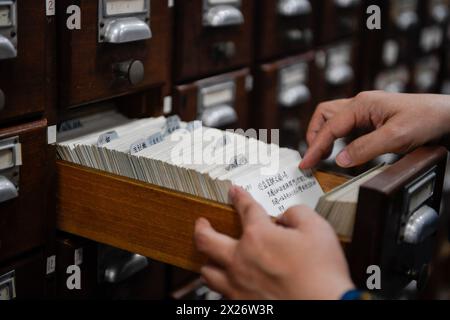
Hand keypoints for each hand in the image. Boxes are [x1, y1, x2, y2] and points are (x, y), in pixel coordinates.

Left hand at [194, 186, 354, 299]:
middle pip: (206, 240)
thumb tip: (287, 216)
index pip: (245, 209)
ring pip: (208, 272)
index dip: (239, 197)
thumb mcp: (317, 228)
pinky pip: (221, 294)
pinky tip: (228, 284)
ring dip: (208, 261)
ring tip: (211, 257)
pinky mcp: (242, 305)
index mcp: (258, 236)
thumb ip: (298, 213)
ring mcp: (238, 285)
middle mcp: (241, 259)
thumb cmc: (322, 274)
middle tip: (201, 223)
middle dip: (201, 228)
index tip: (234, 193)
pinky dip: (222, 285)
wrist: (326, 307)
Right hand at [300, 91, 449, 168]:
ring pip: (334, 119)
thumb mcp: (395, 137)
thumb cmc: (426, 119)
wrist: (447, 116)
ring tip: (322, 155)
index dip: (315, 147)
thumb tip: (339, 160)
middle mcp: (360, 104)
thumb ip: (364, 148)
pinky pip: (347, 126)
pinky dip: (338, 138)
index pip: (330, 127)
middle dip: (315, 136)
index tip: (306, 163)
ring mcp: (366, 110)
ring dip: (325, 136)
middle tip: (312, 157)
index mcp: (362, 104)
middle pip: (325, 115)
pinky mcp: (372, 118)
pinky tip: (342, 150)